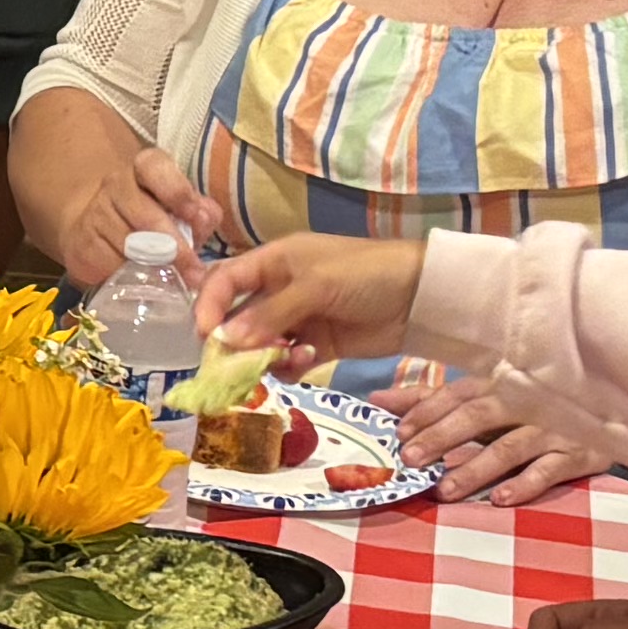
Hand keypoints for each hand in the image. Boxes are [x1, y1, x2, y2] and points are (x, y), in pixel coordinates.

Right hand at [41, 132, 226, 290]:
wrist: (100, 234)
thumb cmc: (156, 222)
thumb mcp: (185, 213)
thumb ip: (201, 213)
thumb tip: (204, 218)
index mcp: (146, 167)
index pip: (155, 167)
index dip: (176, 191)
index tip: (194, 217)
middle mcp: (116, 183)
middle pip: (144, 214)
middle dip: (173, 246)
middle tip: (193, 271)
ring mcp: (95, 212)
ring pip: (128, 243)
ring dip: (154, 266)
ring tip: (173, 281)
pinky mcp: (80, 242)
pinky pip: (109, 263)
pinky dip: (128, 276)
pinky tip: (140, 282)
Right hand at [201, 230, 420, 368]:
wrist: (421, 296)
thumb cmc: (366, 274)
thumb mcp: (316, 286)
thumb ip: (271, 314)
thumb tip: (225, 341)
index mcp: (273, 262)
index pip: (223, 280)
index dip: (209, 306)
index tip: (207, 338)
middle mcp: (278, 290)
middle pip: (237, 317)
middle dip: (234, 342)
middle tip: (238, 364)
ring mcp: (298, 319)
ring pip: (260, 345)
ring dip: (265, 356)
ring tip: (288, 358)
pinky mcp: (317, 344)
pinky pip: (287, 361)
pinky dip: (289, 366)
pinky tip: (307, 361)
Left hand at [394, 363, 614, 509]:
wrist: (614, 407)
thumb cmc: (537, 404)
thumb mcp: (487, 396)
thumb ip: (432, 399)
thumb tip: (376, 399)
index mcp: (500, 382)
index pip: (456, 393)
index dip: (427, 411)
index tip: (398, 433)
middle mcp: (525, 400)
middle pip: (477, 416)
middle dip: (442, 437)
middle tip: (411, 459)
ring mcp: (555, 426)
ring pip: (509, 447)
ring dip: (475, 469)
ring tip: (445, 490)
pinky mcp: (582, 452)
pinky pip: (550, 470)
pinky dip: (525, 484)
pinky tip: (499, 499)